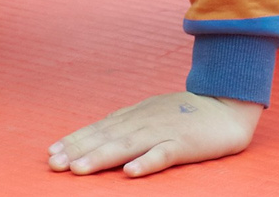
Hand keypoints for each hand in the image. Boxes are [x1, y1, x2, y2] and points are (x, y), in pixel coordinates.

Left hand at [49, 91, 262, 176]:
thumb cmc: (187, 113)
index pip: (99, 128)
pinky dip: (146, 162)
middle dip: (78, 150)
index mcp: (135, 115)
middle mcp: (144, 121)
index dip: (75, 140)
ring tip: (79, 169)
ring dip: (101, 157)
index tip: (51, 152)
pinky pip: (164, 154)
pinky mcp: (184, 143)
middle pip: (106, 137)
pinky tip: (130, 172)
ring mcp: (163, 131)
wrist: (227, 105)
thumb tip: (98, 135)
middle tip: (53, 164)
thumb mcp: (151, 113)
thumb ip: (127, 124)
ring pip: (127, 146)